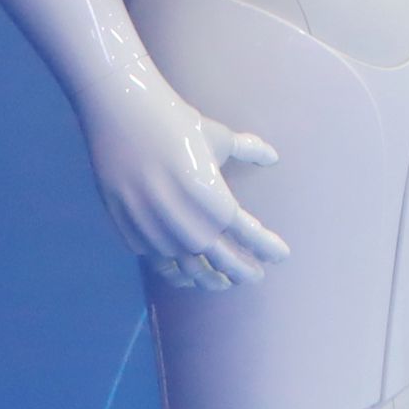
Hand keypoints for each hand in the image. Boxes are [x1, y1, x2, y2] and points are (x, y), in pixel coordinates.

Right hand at [84, 81, 288, 291]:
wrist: (127, 124)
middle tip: (255, 276)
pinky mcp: (134, 237)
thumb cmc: (181, 128)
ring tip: (223, 283)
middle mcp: (190, 229)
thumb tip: (272, 157)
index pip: (249, 236)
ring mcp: (160, 238)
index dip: (266, 248)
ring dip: (209, 279)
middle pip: (222, 261)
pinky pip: (161, 265)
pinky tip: (187, 277)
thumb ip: (249, 151)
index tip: (282, 256)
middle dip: (242, 271)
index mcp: (218, 206)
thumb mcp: (221, 139)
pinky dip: (178, 274)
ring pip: (190, 270)